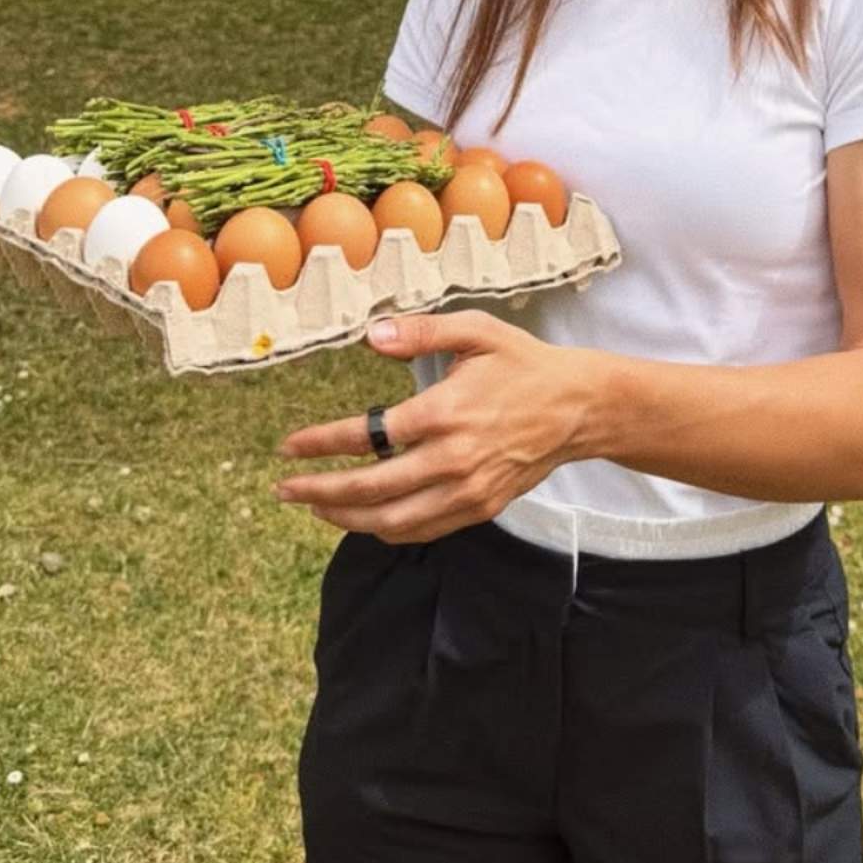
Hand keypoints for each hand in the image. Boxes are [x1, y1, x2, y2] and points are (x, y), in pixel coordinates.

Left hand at [273, 309, 597, 545]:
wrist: (579, 408)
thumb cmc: (524, 364)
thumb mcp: (476, 331)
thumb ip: (420, 332)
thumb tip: (371, 335)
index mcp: (445, 412)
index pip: (367, 436)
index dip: (320, 443)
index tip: (288, 447)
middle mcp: (452, 459)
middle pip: (370, 489)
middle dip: (319, 491)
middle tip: (284, 489)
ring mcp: (467, 490)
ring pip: (392, 522)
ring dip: (346, 518)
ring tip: (315, 506)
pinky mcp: (480, 508)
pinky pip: (422, 530)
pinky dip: (386, 530)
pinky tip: (364, 519)